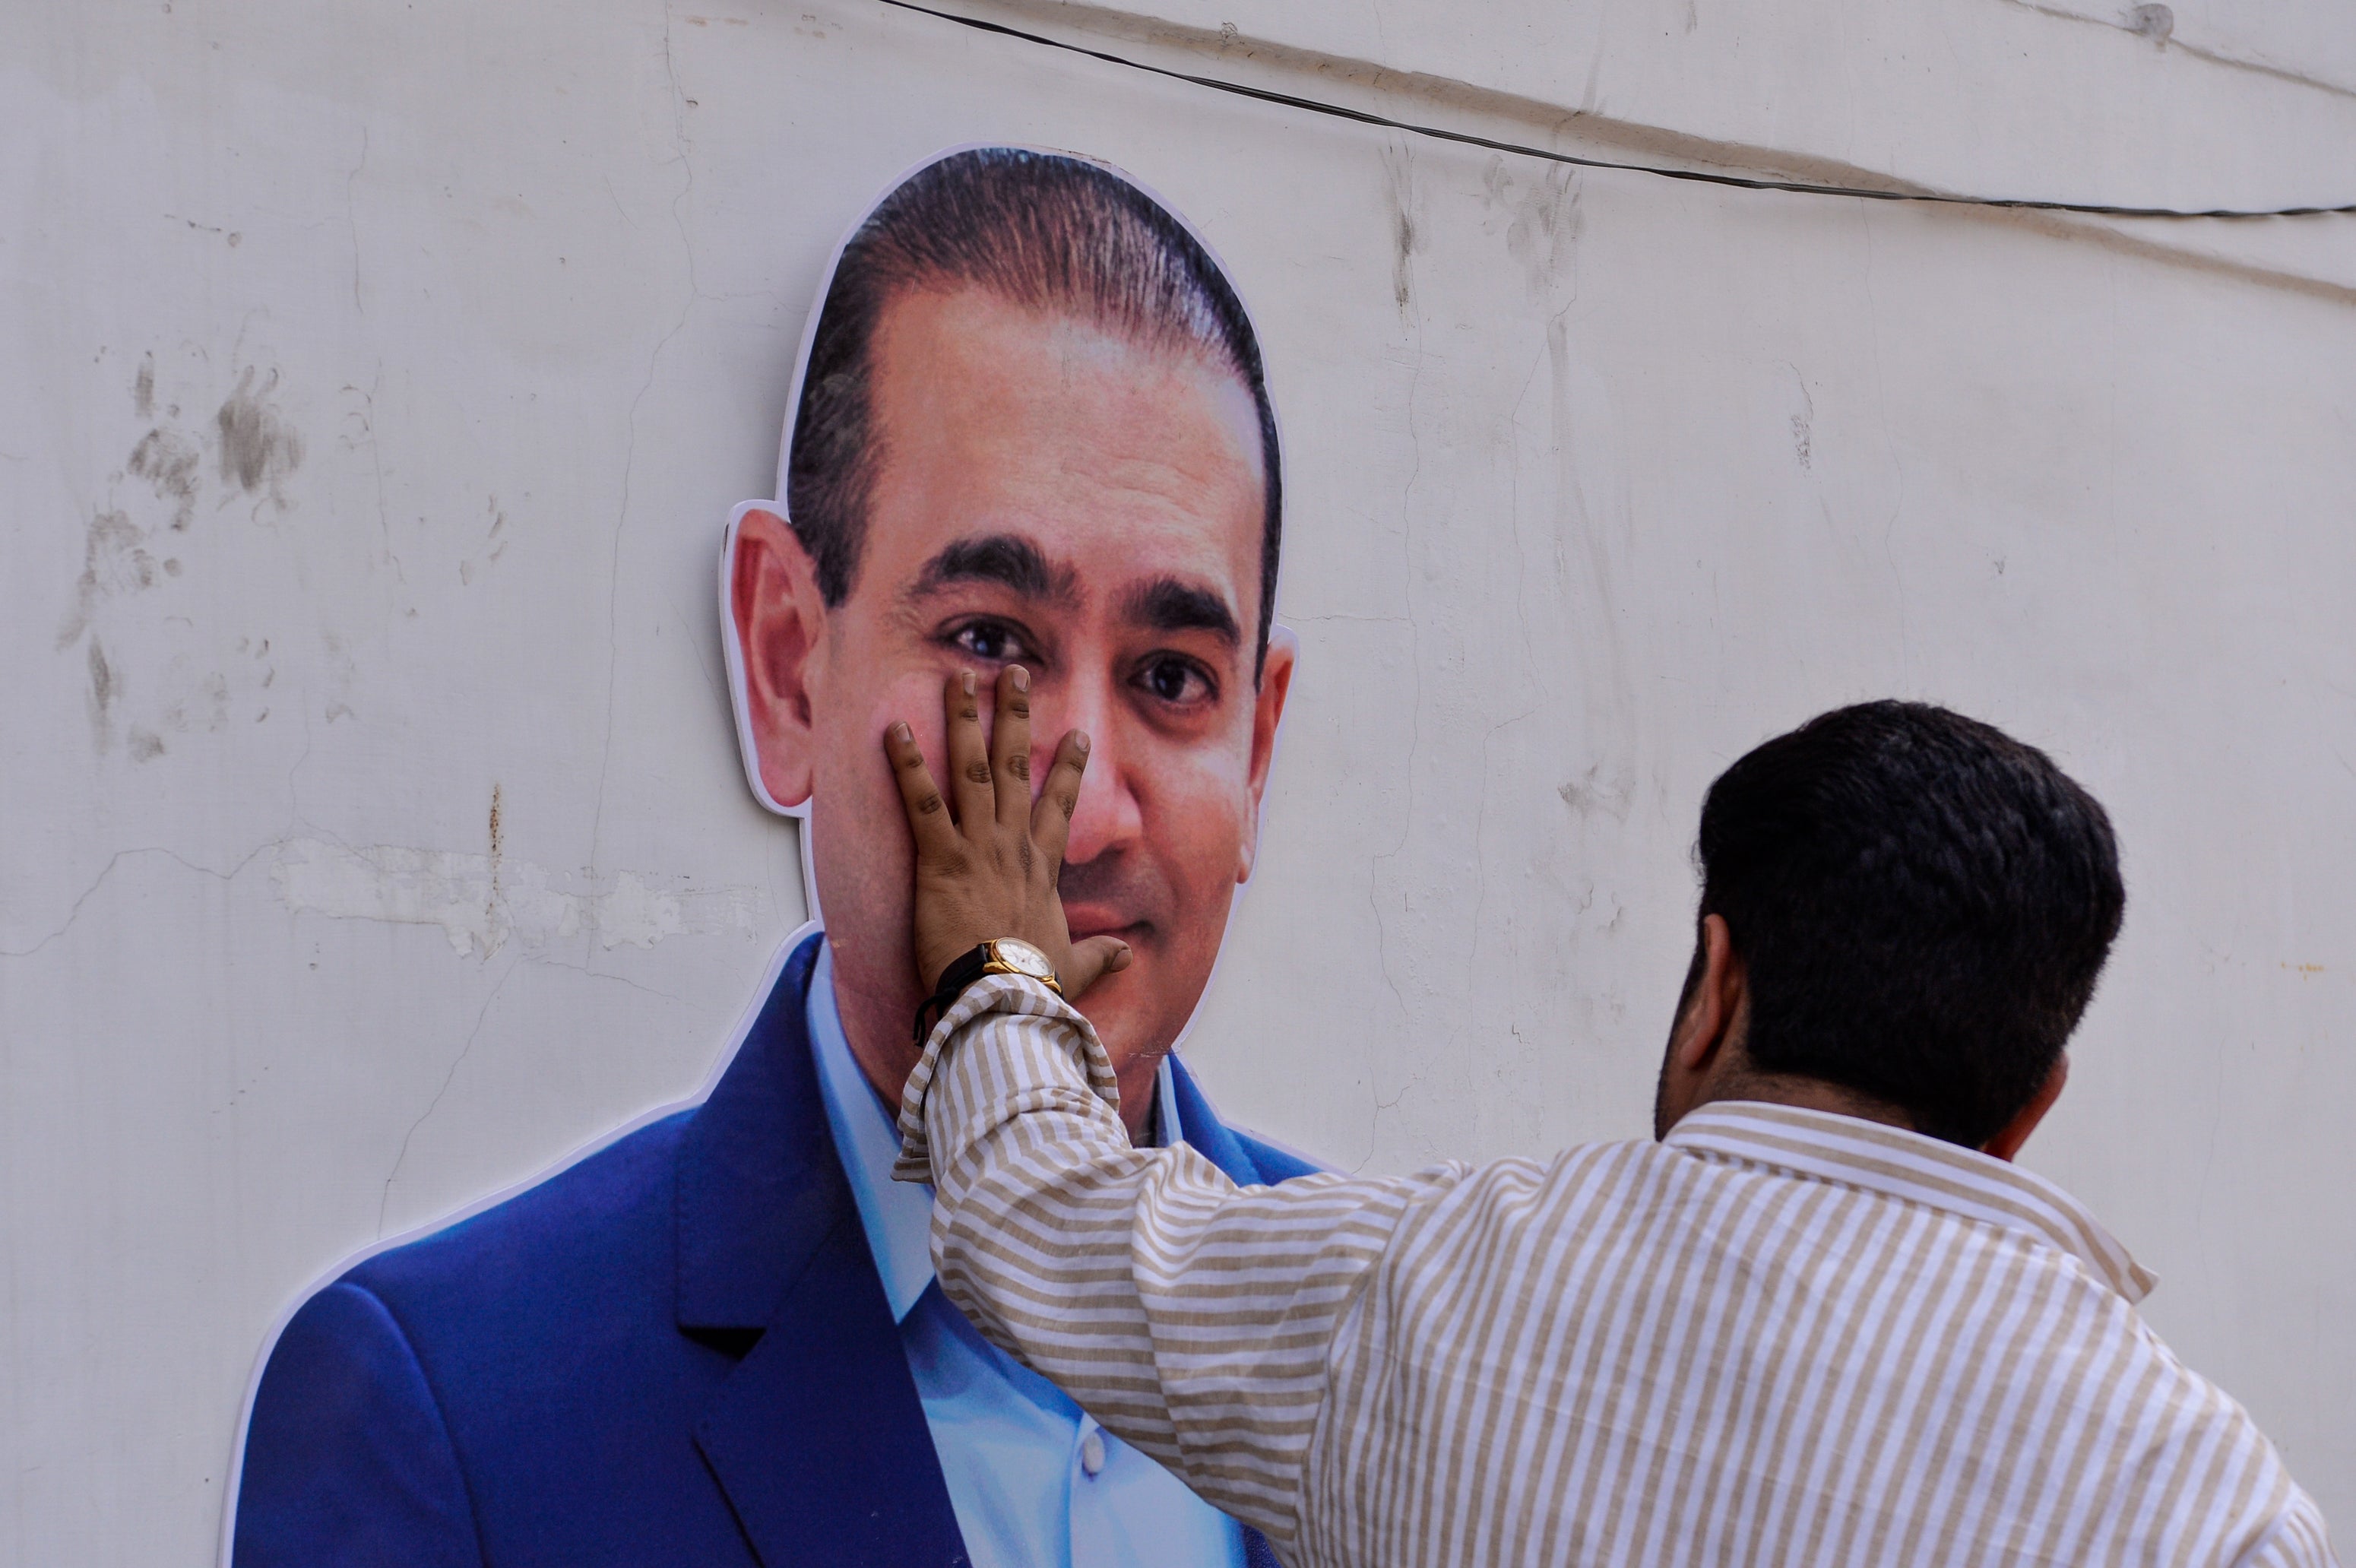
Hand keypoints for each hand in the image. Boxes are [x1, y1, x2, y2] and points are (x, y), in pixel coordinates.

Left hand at [885, 665, 1134, 998]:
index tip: (1076, 734)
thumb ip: (1098, 957)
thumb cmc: (1033, 986)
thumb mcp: (1072, 968)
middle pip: (1015, 765)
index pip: (1059, 805)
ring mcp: (978, 846)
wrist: (1003, 998)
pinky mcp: (941, 859)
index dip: (1068, 767)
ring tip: (959, 676)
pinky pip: (921, 802)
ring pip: (971, 767)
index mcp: (1041, 867)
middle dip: (1013, 714)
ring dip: (963, 718)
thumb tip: (1127, 958)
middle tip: (1013, 672)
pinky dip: (906, 764)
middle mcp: (1013, 844)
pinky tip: (893, 729)